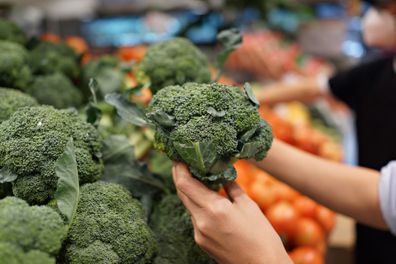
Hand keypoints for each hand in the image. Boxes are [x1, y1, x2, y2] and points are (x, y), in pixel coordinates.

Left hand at [172, 162, 290, 263]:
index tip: (178, 156)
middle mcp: (201, 221)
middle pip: (182, 193)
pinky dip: (198, 205)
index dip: (178, 168)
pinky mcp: (201, 241)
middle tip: (182, 162)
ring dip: (190, 191)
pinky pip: (195, 218)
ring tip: (197, 177)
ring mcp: (199, 233)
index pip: (185, 184)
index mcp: (214, 209)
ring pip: (188, 205)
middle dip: (180, 176)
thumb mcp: (248, 206)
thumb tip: (224, 174)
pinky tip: (207, 199)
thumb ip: (232, 187)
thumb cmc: (261, 236)